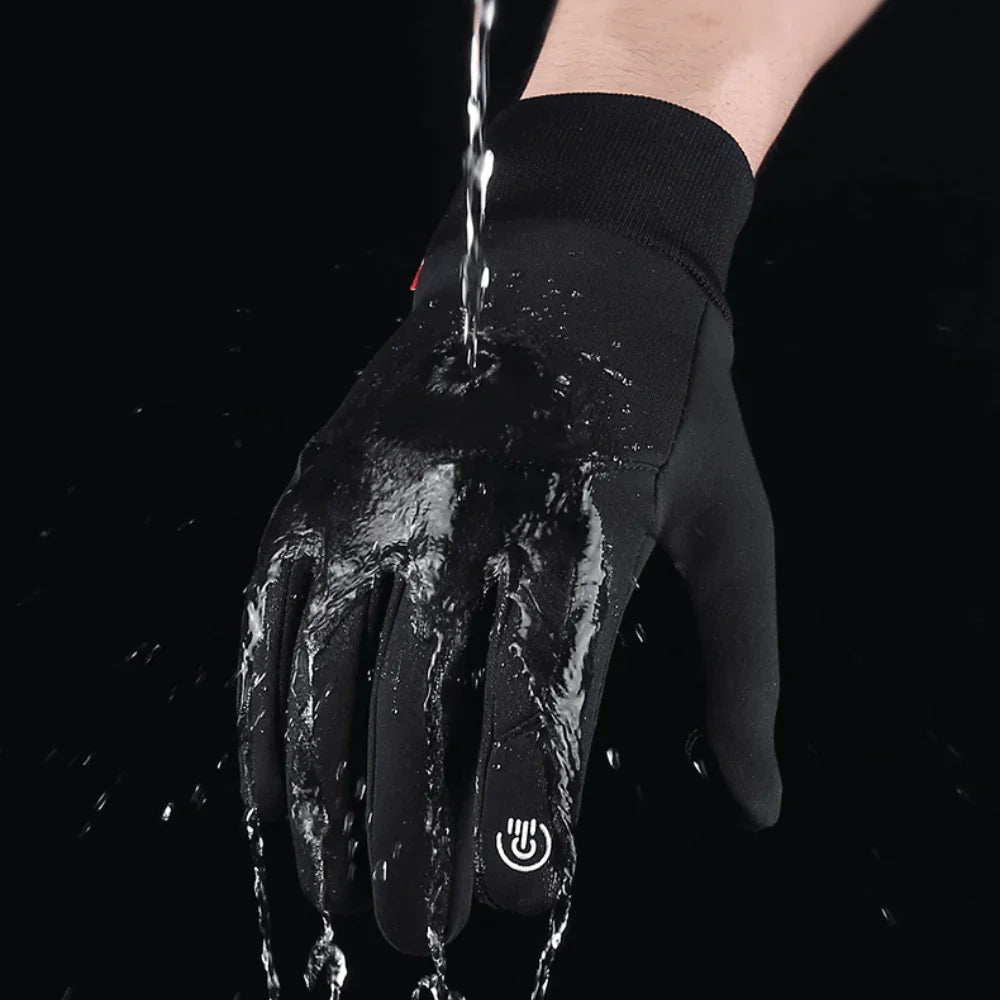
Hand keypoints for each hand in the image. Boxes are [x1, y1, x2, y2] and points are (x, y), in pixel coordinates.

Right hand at [236, 242, 781, 957]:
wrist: (575, 257)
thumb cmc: (669, 404)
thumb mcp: (734, 523)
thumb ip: (743, 672)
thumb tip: (759, 804)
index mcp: (583, 523)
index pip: (545, 699)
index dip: (525, 809)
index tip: (520, 898)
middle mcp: (468, 507)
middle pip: (424, 706)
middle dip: (415, 839)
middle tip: (417, 929)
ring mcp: (379, 489)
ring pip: (328, 674)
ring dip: (324, 798)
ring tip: (334, 890)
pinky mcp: (322, 480)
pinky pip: (268, 615)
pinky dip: (262, 713)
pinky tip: (275, 789)